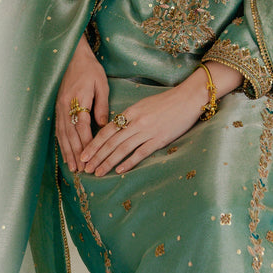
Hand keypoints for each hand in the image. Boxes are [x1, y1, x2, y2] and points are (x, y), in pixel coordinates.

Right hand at [54, 35, 109, 172]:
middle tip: (82, 170)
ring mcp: (59, 108)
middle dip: (76, 153)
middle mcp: (65, 106)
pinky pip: (59, 129)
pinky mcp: (57, 108)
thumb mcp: (101, 84)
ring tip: (73, 167)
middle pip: (70, 135)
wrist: (73, 57)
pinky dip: (62, 143)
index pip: (82, 127)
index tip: (92, 158)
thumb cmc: (90, 69)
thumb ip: (102, 105)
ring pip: (62, 134)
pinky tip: (65, 153)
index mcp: (77, 100)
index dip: (86, 143)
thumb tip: (103, 125)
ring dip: (68, 152)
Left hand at [79, 73, 212, 176]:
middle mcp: (136, 122)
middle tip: (85, 168)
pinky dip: (129, 162)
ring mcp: (147, 131)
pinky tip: (119, 170)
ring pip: (122, 149)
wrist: (188, 99)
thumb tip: (116, 129)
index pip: (107, 130)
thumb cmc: (166, 102)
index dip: (94, 144)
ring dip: (108, 162)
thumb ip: (129, 117)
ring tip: (97, 172)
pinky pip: (140, 152)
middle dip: (96, 156)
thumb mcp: (143, 105)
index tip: (83, 154)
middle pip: (111, 141)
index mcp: (131, 111)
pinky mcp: (160, 139)